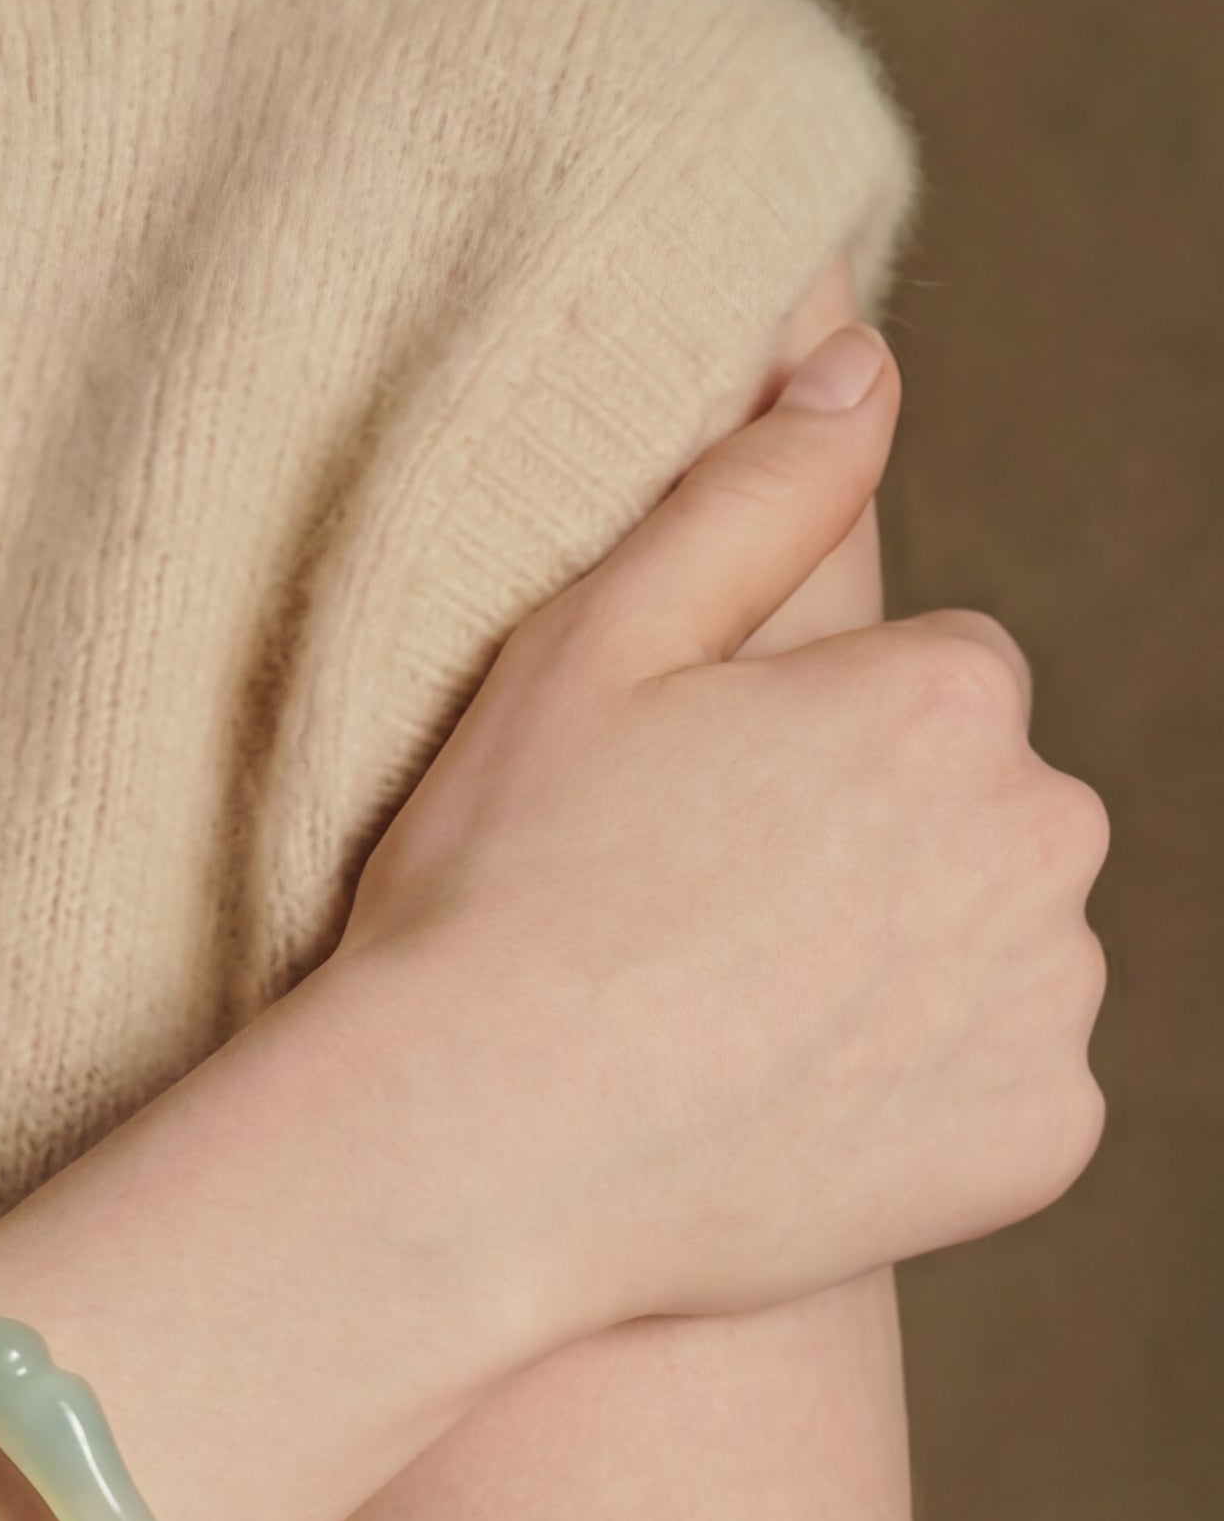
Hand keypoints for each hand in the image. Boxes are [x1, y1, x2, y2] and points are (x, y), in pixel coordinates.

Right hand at [336, 329, 1107, 1334]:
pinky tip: (782, 1120)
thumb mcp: (589, 649)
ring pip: (1000, 956)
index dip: (811, 752)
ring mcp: (1053, 999)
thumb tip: (862, 357)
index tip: (697, 824)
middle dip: (880, 858)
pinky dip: (923, 1112)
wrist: (468, 1162)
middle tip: (702, 934)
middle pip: (985, 819)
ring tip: (730, 1036)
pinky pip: (1007, 1101)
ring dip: (905, 981)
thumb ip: (750, 492)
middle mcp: (1043, 832)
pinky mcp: (1043, 1138)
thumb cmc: (499, 896)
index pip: (940, 687)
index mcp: (948, 695)